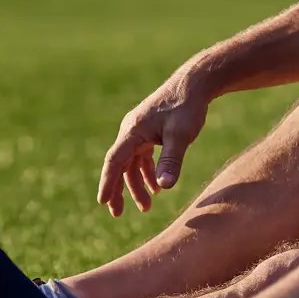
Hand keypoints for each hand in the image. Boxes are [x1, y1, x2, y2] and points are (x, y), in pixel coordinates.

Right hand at [99, 72, 208, 216]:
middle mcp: (131, 130)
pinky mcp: (149, 131)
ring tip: (146, 207)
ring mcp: (139, 130)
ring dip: (136, 184)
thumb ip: (171, 161)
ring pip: (131, 163)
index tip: (102, 202)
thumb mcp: (180, 136)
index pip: (115, 161)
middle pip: (119, 165)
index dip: (108, 182)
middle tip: (117, 214)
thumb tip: (164, 187)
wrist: (195, 84)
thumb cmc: (187, 107)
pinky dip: (146, 172)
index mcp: (133, 131)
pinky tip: (156, 186)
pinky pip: (141, 156)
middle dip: (118, 190)